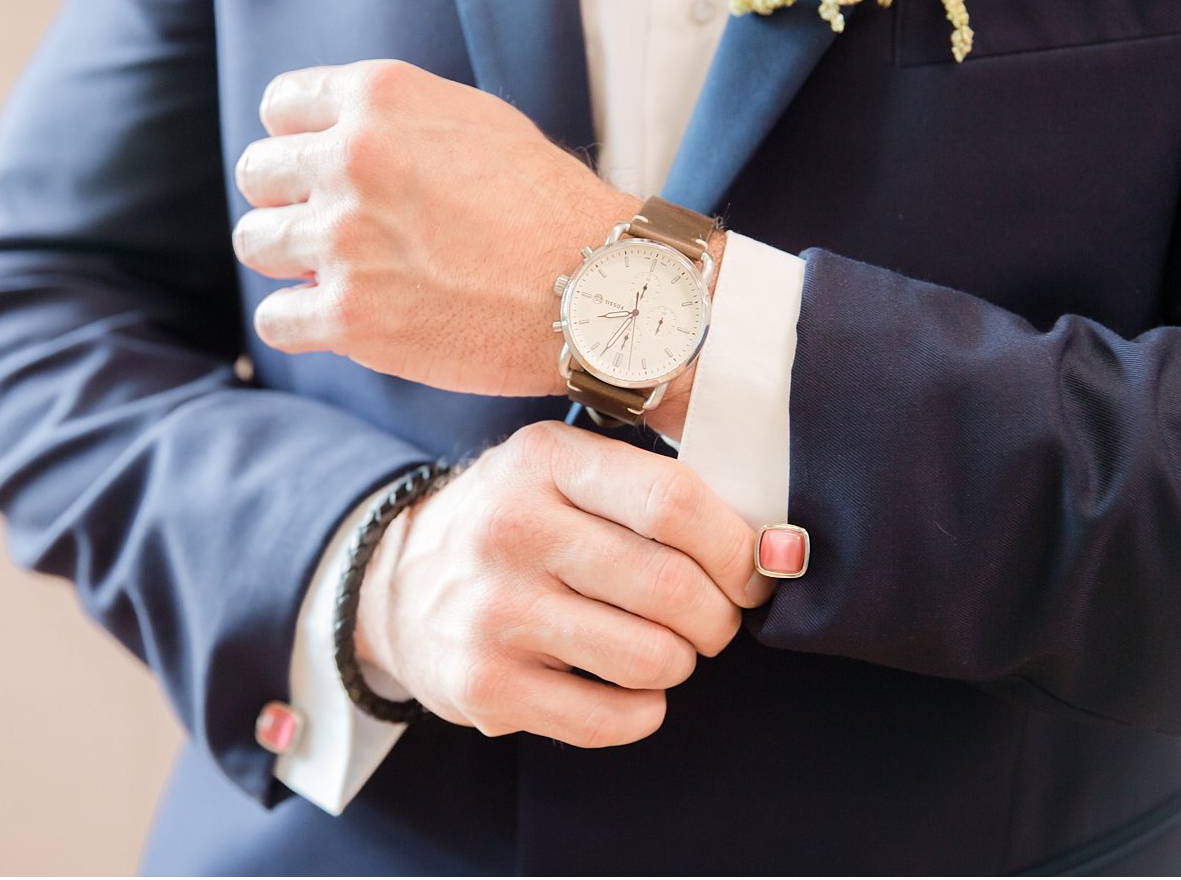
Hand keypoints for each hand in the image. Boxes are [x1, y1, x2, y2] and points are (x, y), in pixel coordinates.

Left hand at [231, 59, 639, 396]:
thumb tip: (329, 138)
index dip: (298, 144)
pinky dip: (302, 323)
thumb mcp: (472, 120)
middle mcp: (352, 159)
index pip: (279, 108)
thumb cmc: (548, 207)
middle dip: (287, 203)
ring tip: (342, 275)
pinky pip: (275, 318)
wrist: (598, 289)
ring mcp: (345, 239)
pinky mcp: (349, 316)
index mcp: (380, 98)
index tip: (322, 174)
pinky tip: (344, 321)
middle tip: (333, 231)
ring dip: (290, 262)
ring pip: (254, 243)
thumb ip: (392, 121)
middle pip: (256, 175)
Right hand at [355, 422, 772, 746]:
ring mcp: (494, 613)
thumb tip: (784, 551)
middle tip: (708, 618)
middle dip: (718, 616)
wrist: (396, 585)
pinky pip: (614, 718)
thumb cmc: (515, 524)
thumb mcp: (565, 471)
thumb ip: (664, 494)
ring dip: (679, 662)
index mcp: (544, 462)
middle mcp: (512, 532)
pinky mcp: (485, 686)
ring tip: (657, 645)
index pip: (673, 502)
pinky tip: (622, 684)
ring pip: (652, 659)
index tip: (750, 570)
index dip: (735, 547)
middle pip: (673, 587)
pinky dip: (643, 709)